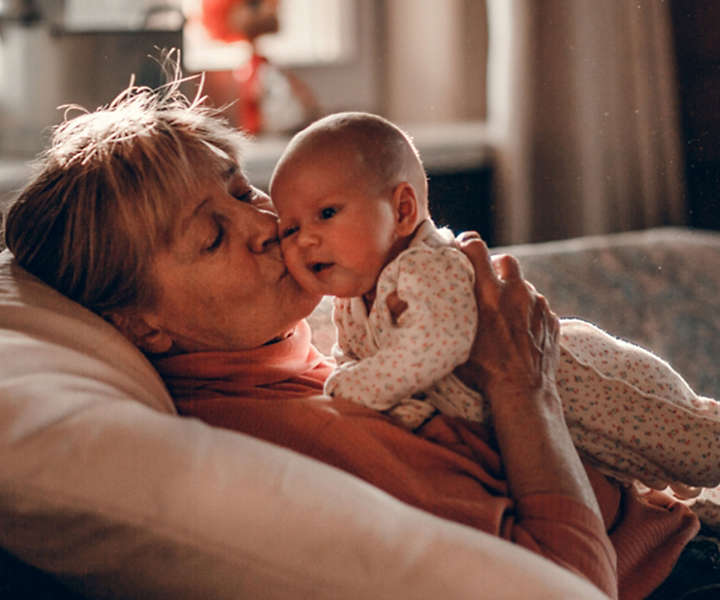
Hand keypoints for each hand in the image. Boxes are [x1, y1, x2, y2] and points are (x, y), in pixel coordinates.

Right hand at [454, 234, 600, 518]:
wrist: (523, 391)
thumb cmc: (483, 369)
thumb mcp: (452, 340)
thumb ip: (434, 315)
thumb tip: (395, 303)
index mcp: (488, 293)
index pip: (476, 248)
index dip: (467, 244)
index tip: (462, 249)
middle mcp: (515, 292)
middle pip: (506, 260)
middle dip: (497, 268)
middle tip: (488, 285)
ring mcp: (537, 305)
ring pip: (525, 286)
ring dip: (514, 294)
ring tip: (505, 315)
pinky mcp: (552, 320)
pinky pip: (539, 307)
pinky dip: (530, 314)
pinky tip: (521, 333)